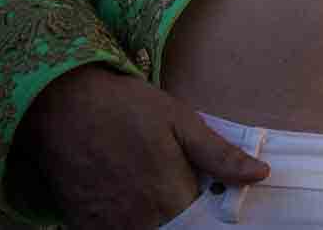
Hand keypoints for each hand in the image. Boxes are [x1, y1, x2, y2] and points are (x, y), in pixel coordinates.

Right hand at [19, 64, 268, 228]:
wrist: (62, 105)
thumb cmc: (126, 107)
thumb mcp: (180, 121)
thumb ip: (219, 155)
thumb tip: (260, 174)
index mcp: (169, 197)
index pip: (203, 225)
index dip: (211, 214)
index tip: (212, 199)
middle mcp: (139, 220)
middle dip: (183, 217)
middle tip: (178, 188)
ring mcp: (108, 227)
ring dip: (156, 219)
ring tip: (153, 191)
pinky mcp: (83, 226)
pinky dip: (127, 222)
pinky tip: (129, 199)